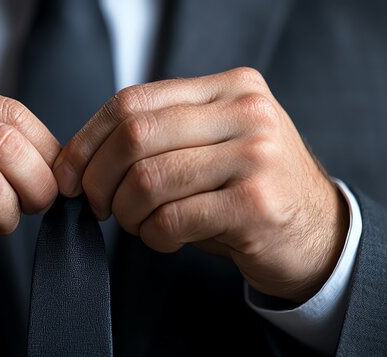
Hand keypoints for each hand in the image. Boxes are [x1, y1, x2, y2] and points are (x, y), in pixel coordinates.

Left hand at [53, 67, 347, 302]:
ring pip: (149, 179)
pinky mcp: (257, 203)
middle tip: (98, 206)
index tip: (68, 175)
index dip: (87, 140)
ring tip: (136, 223)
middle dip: (99, 179)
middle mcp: (247, 111)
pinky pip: (173, 218)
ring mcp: (257, 155)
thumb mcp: (208, 147)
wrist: (318, 233)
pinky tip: (163, 238)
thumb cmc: (245, 190)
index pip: (132, 101)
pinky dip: (153, 235)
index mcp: (228, 87)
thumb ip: (155, 138)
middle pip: (134, 136)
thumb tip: (75, 159)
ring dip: (127, 212)